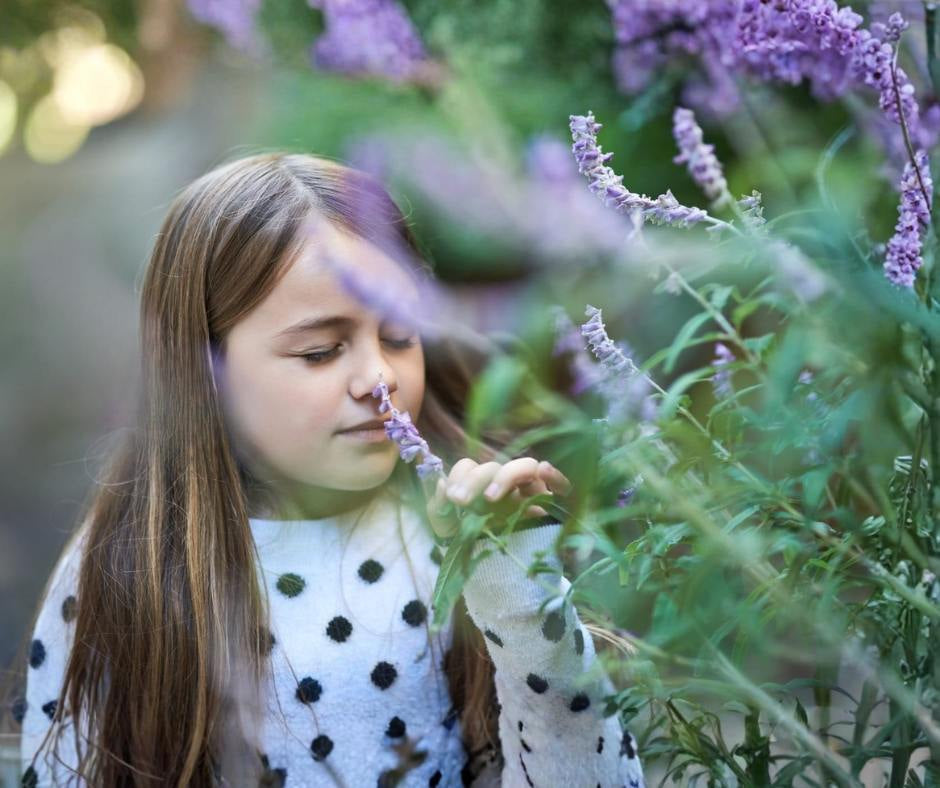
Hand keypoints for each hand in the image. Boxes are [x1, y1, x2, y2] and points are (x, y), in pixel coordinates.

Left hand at [426, 457, 572, 539]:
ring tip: (489, 498)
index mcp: (481, 485)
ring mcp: (531, 494)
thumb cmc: (473, 547)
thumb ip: (438, 508)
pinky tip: (545, 470)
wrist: (498, 579)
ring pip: (526, 467)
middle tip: (459, 500)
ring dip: (506, 476)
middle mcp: (506, 485)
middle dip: (474, 480)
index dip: (459, 476)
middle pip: (494, 467)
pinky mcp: (553, 509)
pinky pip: (562, 486)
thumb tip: (440, 482)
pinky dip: (556, 475)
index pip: (471, 466)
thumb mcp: (448, 531)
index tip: (451, 498)